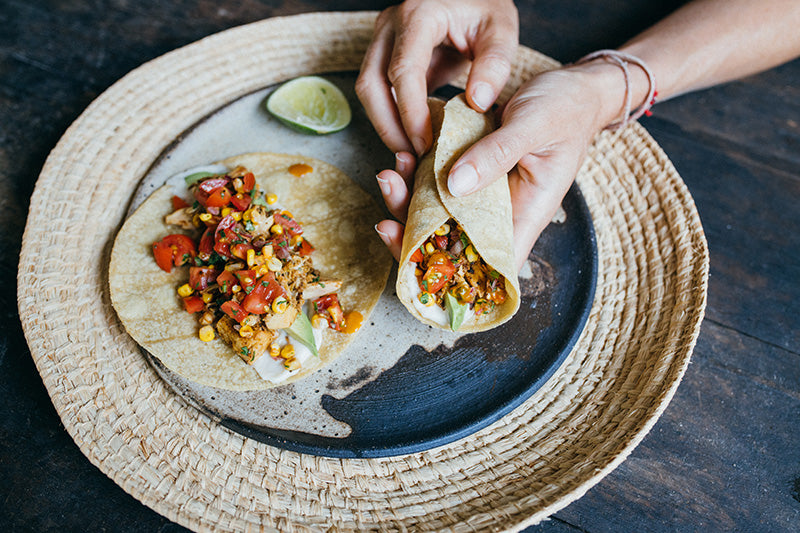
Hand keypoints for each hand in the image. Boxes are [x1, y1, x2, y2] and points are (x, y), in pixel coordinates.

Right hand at [356, 0, 517, 155]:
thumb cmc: (485, 8)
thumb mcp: (501, 29)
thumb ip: (495, 64)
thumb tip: (477, 103)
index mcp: (419, 15)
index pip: (403, 71)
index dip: (410, 113)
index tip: (425, 144)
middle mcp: (390, 26)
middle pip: (371, 84)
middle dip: (389, 126)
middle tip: (412, 158)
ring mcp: (382, 39)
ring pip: (368, 90)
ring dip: (385, 125)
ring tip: (411, 153)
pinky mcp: (384, 54)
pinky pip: (378, 91)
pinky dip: (391, 117)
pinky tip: (411, 138)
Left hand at [376, 62, 626, 270]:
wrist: (572, 86)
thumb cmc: (566, 109)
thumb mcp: (533, 127)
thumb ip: (496, 155)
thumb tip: (454, 185)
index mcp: (524, 216)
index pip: (489, 265)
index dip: (452, 273)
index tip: (415, 258)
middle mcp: (500, 212)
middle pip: (452, 243)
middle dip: (414, 232)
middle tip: (390, 205)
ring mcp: (482, 193)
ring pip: (438, 212)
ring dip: (409, 199)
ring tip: (392, 172)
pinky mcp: (470, 170)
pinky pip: (437, 181)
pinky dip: (417, 173)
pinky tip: (404, 153)